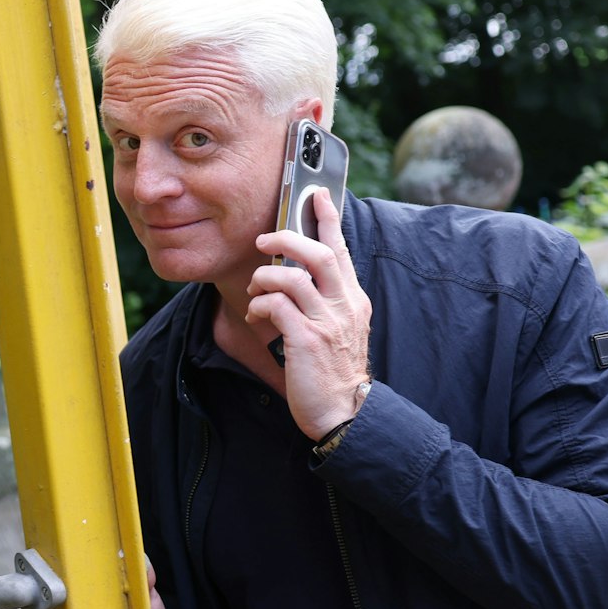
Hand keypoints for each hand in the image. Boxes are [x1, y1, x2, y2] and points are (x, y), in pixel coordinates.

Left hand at [248, 188, 371, 439]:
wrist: (345, 413)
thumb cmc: (334, 373)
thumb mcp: (338, 330)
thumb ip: (325, 303)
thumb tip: (297, 278)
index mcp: (352, 300)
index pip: (341, 250)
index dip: (327, 220)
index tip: (315, 195)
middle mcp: (344, 305)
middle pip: (318, 253)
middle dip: (286, 239)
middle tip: (262, 239)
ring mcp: (326, 322)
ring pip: (292, 276)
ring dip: (265, 277)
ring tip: (255, 290)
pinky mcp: (306, 339)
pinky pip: (277, 305)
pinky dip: (260, 305)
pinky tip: (255, 316)